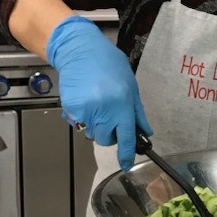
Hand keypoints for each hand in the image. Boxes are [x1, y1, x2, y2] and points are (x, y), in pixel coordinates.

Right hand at [46, 16, 151, 170]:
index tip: (127, 165)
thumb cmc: (109, 65)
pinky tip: (86, 100)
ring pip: (91, 132)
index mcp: (121, 106)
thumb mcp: (131, 87)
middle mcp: (103, 112)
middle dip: (110, 134)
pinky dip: (83, 116)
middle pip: (106, 140)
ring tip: (98, 104)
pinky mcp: (70, 109)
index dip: (127, 155)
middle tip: (111, 117)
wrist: (81, 51)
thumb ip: (137, 112)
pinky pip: (78, 123)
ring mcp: (85, 112)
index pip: (126, 138)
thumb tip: (145, 131)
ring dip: (96, 125)